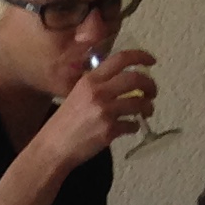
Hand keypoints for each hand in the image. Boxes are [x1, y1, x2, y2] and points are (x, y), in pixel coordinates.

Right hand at [40, 48, 158, 162]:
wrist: (52, 147)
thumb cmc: (64, 123)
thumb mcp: (77, 95)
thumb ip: (98, 85)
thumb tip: (124, 80)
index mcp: (90, 80)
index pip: (121, 59)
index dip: (141, 56)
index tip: (152, 61)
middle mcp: (98, 92)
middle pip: (135, 79)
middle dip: (150, 85)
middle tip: (152, 92)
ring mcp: (104, 111)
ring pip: (139, 103)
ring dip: (148, 107)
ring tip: (147, 111)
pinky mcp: (109, 130)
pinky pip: (132, 125)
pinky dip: (135, 126)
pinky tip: (130, 127)